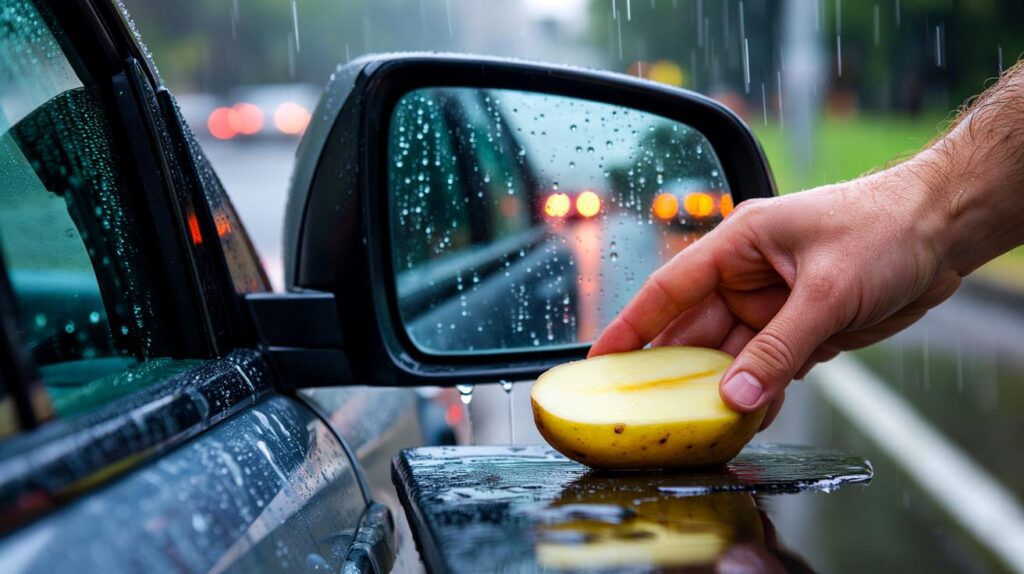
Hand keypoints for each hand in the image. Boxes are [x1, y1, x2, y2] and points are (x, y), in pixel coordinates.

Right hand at [589, 161, 961, 428]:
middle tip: (649, 411)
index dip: (632, 325)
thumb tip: (735, 396)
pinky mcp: (801, 331)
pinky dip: (761, 395)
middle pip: (695, 333)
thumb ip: (780, 348)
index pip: (669, 289)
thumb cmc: (884, 229)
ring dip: (720, 390)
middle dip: (675, 372)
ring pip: (732, 358)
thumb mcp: (827, 290)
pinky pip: (768, 370)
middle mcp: (747, 277)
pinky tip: (750, 420)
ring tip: (699, 426)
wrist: (942, 231)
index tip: (601, 360)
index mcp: (738, 245)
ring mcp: (773, 306)